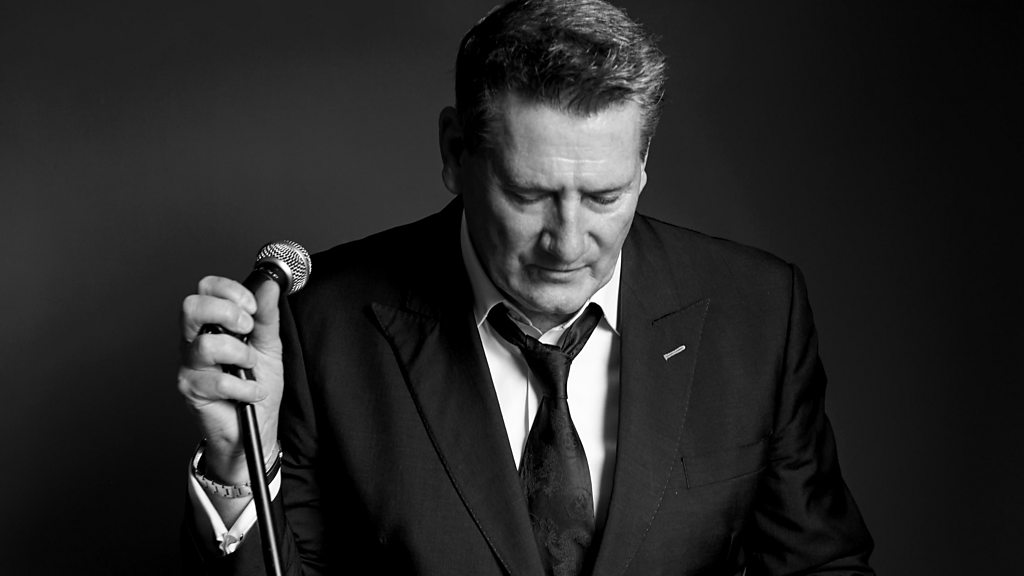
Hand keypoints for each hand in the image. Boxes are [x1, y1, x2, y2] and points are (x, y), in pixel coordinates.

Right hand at [178, 275, 282, 484]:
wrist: (255, 428)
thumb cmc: (257, 385)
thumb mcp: (268, 345)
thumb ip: (267, 316)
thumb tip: (268, 285)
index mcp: (211, 324)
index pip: (205, 288)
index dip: (229, 290)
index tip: (252, 306)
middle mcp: (194, 340)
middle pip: (191, 306)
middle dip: (227, 313)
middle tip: (247, 330)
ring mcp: (190, 366)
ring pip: (205, 344)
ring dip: (240, 354)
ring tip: (250, 366)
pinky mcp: (191, 391)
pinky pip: (218, 382)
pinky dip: (245, 388)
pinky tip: (252, 393)